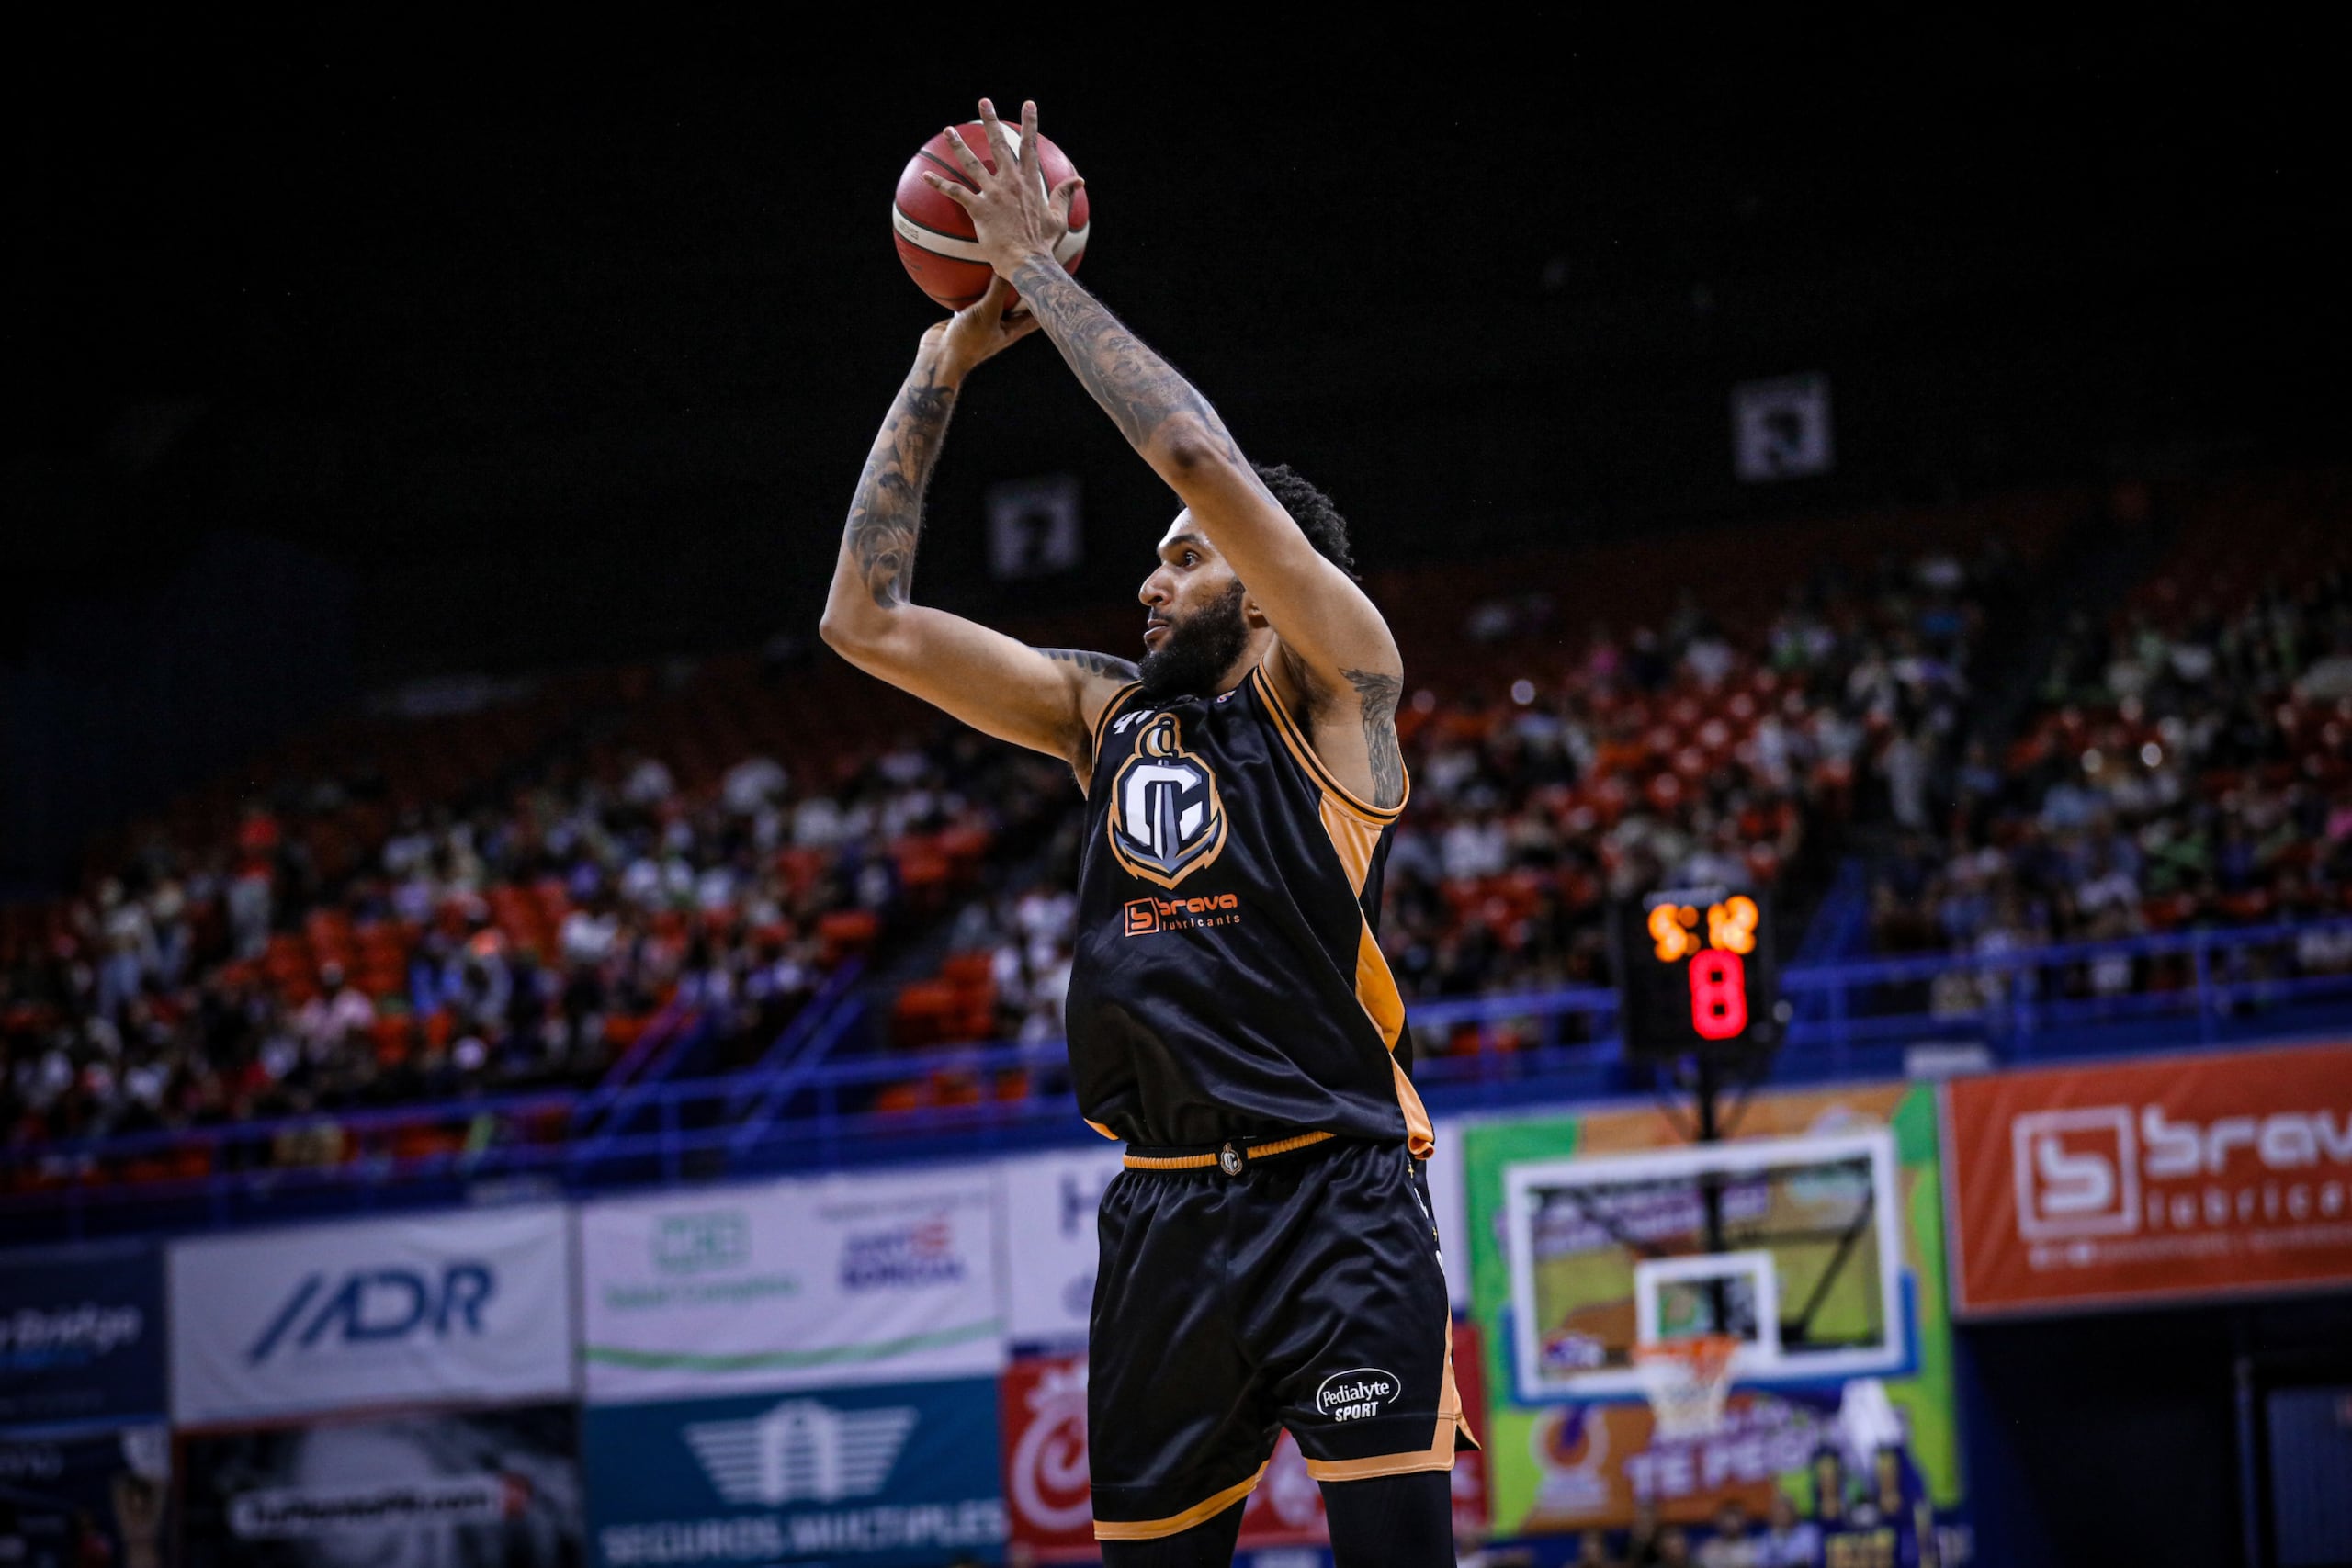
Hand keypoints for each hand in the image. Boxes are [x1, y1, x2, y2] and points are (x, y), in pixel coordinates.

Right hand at [922, 274, 1039, 380]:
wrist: (939, 357)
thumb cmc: (968, 341)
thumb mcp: (987, 312)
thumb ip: (999, 290)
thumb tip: (1010, 265)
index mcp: (1012, 330)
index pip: (1037, 315)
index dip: (1047, 302)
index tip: (1057, 284)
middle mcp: (1000, 326)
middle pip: (1017, 305)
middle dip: (1024, 289)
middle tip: (1031, 267)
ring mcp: (983, 323)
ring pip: (995, 300)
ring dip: (998, 285)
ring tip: (1003, 263)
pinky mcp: (966, 318)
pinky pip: (973, 298)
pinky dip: (973, 286)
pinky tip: (970, 270)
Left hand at [923, 98, 1083, 279]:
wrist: (1028, 263)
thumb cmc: (1043, 244)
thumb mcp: (1059, 218)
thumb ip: (1064, 196)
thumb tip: (1079, 180)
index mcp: (1029, 182)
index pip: (1030, 146)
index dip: (1030, 123)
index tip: (1028, 104)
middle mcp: (1010, 182)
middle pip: (998, 144)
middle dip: (991, 121)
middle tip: (984, 102)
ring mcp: (993, 194)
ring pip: (972, 163)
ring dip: (958, 145)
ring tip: (948, 130)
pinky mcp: (978, 209)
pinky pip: (955, 192)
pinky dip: (939, 184)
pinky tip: (925, 176)